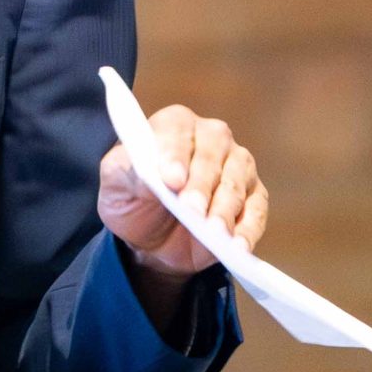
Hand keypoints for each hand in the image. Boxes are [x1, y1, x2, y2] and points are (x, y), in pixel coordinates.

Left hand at [97, 105, 268, 285]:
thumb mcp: (115, 185)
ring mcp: (237, 165)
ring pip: (237, 182)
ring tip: (216, 232)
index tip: (171, 180)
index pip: (177, 131)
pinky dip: (248, 229)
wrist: (150, 237)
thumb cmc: (132, 199)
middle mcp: (212, 138)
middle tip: (192, 211)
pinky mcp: (253, 196)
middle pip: (212, 156)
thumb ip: (127, 172)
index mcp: (174, 125)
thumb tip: (152, 174)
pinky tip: (238, 246)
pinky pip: (256, 210)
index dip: (175, 155)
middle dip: (201, 185)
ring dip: (226, 208)